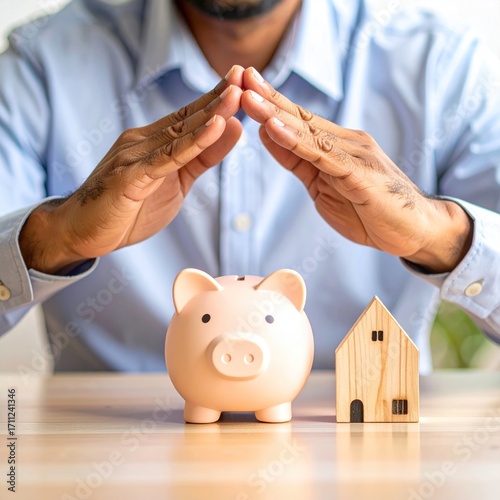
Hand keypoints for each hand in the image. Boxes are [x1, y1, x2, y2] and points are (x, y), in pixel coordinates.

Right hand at [20, 66, 244, 273]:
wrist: (82, 231)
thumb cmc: (127, 208)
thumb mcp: (177, 182)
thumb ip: (201, 157)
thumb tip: (231, 128)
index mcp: (152, 142)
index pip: (189, 116)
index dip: (215, 99)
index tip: (241, 80)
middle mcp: (143, 141)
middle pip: (186, 117)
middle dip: (218, 97)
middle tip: (244, 74)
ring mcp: (134, 156)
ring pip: (179, 133)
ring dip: (210, 113)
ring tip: (235, 94)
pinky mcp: (130, 176)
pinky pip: (167, 158)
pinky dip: (192, 143)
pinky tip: (214, 128)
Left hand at [241, 67, 471, 272]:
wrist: (413, 230)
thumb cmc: (369, 209)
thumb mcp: (322, 186)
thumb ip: (298, 161)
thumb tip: (270, 133)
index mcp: (336, 146)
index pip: (298, 121)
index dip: (271, 104)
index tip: (244, 86)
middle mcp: (345, 143)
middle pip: (301, 119)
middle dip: (269, 99)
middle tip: (241, 77)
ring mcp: (354, 156)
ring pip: (308, 132)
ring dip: (276, 114)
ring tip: (249, 97)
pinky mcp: (359, 174)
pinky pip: (322, 156)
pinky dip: (297, 141)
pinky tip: (275, 128)